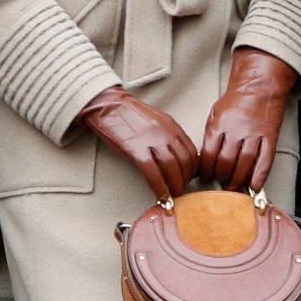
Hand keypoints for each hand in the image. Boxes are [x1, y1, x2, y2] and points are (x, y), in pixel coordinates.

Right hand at [79, 84, 199, 200]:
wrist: (107, 104)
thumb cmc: (128, 113)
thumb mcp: (155, 120)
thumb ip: (167, 136)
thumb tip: (175, 156)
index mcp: (172, 126)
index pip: (192, 152)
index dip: (192, 171)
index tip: (188, 180)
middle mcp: (166, 132)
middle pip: (185, 163)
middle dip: (185, 181)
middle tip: (180, 191)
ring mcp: (151, 140)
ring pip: (172, 169)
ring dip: (174, 187)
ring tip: (172, 197)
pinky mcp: (135, 148)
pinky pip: (152, 172)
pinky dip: (159, 188)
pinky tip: (161, 197)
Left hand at [199, 47, 299, 191]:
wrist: (258, 85)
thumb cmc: (235, 101)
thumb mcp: (214, 114)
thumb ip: (211, 136)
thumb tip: (205, 159)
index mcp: (219, 124)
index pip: (209, 154)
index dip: (206, 170)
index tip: (205, 177)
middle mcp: (236, 130)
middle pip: (226, 162)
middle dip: (221, 177)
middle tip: (220, 184)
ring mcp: (254, 134)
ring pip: (245, 164)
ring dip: (238, 180)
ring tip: (233, 188)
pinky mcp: (270, 137)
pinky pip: (265, 160)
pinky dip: (259, 176)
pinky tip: (254, 186)